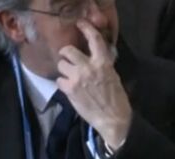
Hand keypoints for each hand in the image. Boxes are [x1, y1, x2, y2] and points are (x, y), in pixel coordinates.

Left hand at [56, 19, 131, 149]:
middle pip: (68, 51)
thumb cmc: (115, 98)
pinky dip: (62, 84)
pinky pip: (59, 81)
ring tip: (70, 77)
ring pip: (61, 65)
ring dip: (64, 70)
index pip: (94, 40)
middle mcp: (89, 67)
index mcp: (103, 62)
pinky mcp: (69, 89)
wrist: (112, 118)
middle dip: (65, 54)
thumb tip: (91, 59)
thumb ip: (100, 65)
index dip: (86, 29)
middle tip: (67, 58)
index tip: (80, 24)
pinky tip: (69, 88)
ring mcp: (77, 78)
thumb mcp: (112, 76)